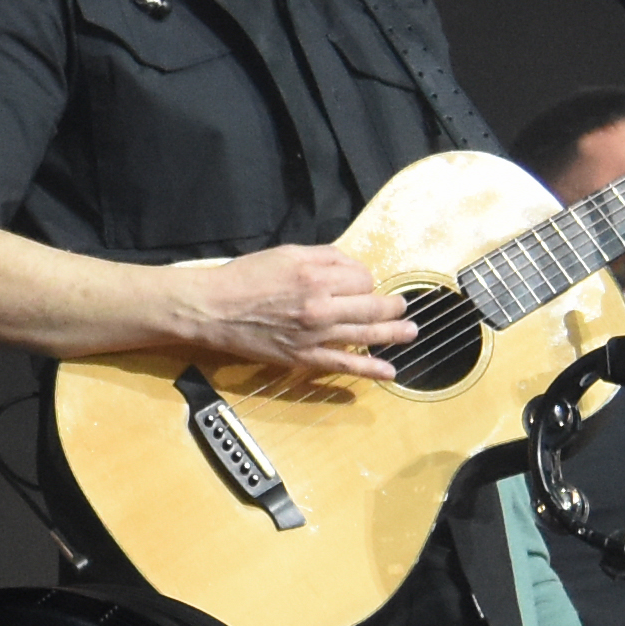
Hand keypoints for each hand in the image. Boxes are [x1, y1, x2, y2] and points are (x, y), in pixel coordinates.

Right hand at [183, 242, 411, 386]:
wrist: (214, 309)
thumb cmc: (246, 277)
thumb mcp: (286, 253)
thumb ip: (324, 256)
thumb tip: (353, 266)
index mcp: (316, 275)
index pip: (362, 278)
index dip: (365, 280)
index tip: (360, 283)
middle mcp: (321, 305)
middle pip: (372, 305)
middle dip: (391, 305)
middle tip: (402, 307)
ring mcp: (314, 335)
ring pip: (365, 334)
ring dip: (393, 334)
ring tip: (411, 333)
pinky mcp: (304, 358)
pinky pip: (343, 365)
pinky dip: (369, 370)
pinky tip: (389, 372)